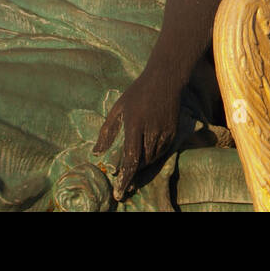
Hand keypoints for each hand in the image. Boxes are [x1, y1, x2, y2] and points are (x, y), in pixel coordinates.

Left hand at [93, 68, 181, 201]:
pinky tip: (145, 153)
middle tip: (122, 181)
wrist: (165, 79)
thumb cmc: (137, 92)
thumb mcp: (118, 108)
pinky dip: (152, 156)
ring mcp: (164, 131)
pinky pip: (162, 152)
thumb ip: (107, 131)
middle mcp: (151, 130)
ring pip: (152, 159)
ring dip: (142, 165)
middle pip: (142, 162)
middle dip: (132, 173)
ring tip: (132, 165)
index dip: (125, 178)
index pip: (131, 158)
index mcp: (135, 124)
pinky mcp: (173, 131)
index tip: (119, 191)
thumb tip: (96, 153)